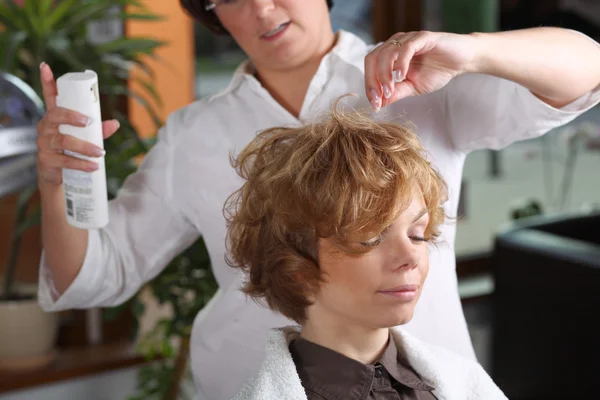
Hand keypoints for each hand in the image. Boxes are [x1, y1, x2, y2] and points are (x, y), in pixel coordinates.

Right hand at [36, 62, 119, 185]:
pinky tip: (93, 166)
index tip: (46, 66)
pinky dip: (81, 164)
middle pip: (56, 115)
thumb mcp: (84, 137)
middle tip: (90, 123)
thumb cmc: (70, 150)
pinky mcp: (47, 160)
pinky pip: (64, 160)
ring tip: (101, 152)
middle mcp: (46, 126)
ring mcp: (44, 143)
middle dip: (72, 116)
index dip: (47, 81)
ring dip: (84, 146)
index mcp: (54, 117)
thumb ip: (99, 130)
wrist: (57, 176)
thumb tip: (115, 123)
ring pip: (64, 140)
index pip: (49, 97)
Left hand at [364, 31, 477, 109]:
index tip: (375, 104)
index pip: (371, 67)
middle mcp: (396, 44)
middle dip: (372, 80)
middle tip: (378, 98)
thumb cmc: (437, 71)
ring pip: (386, 53)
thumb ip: (396, 93)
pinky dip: (400, 63)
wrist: (462, 61)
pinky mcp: (422, 37)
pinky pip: (406, 48)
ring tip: (390, 89)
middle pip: (373, 58)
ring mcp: (408, 39)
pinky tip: (401, 77)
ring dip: (385, 74)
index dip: (369, 86)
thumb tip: (378, 104)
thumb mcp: (413, 87)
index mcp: (390, 55)